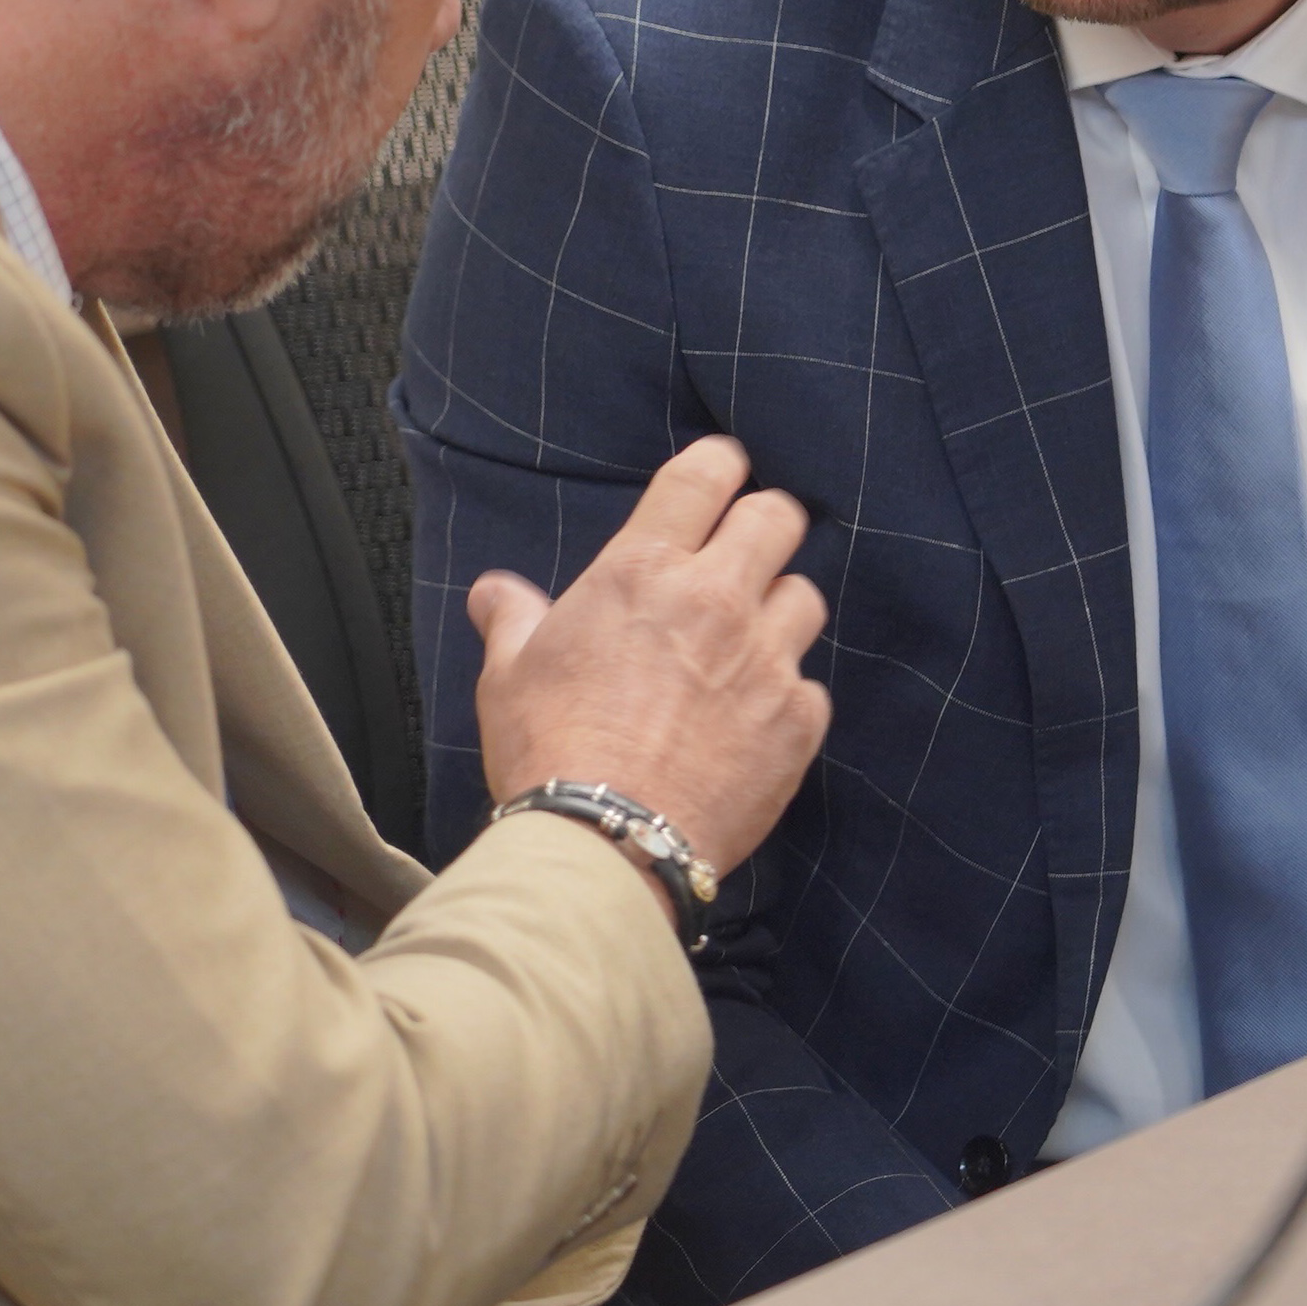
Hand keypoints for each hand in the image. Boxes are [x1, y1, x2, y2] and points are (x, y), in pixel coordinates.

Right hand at [468, 435, 830, 881]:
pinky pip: (811, 686)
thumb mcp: (509, 675)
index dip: (720, 464)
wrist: (606, 841)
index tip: (722, 472)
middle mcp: (716, 600)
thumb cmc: (549, 750)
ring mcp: (766, 660)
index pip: (705, 475)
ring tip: (750, 641)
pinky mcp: (798, 722)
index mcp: (643, 570)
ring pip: (805, 598)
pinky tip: (755, 720)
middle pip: (778, 518)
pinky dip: (788, 695)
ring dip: (780, 609)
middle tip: (746, 548)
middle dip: (765, 522)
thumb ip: (513, 618)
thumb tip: (495, 591)